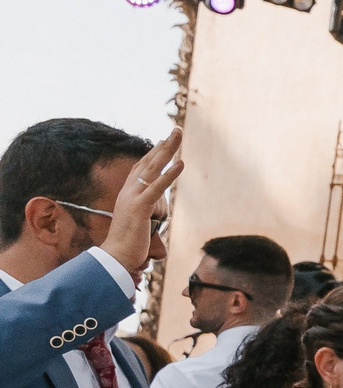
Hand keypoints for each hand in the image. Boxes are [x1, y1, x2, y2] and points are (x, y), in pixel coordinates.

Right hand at [102, 129, 182, 275]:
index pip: (141, 169)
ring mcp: (133, 198)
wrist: (115, 257)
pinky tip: (181, 163)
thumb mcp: (137, 223)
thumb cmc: (128, 244)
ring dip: (168, 151)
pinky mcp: (139, 207)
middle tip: (177, 130)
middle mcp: (128, 192)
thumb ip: (143, 215)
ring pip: (152, 168)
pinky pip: (157, 188)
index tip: (164, 141)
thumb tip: (149, 217)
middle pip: (148, 162)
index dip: (153, 154)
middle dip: (163, 145)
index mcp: (128, 194)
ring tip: (179, 136)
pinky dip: (170, 175)